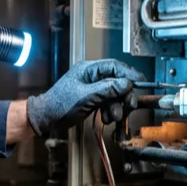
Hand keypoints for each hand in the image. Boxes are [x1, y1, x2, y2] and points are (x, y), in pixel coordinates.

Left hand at [25, 59, 144, 136]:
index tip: (141, 82)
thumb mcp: (85, 96)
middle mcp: (92, 77)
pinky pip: (108, 103)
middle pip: (117, 81)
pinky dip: (109, 111)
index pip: (114, 66)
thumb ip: (107, 89)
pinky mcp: (92, 100)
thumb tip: (127, 83)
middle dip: (124, 95)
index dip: (129, 73)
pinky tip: (105, 119)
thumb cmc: (60, 105)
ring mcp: (92, 89)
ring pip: (114, 95)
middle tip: (129, 105)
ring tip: (112, 117)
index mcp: (88, 69)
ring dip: (116, 107)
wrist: (46, 119)